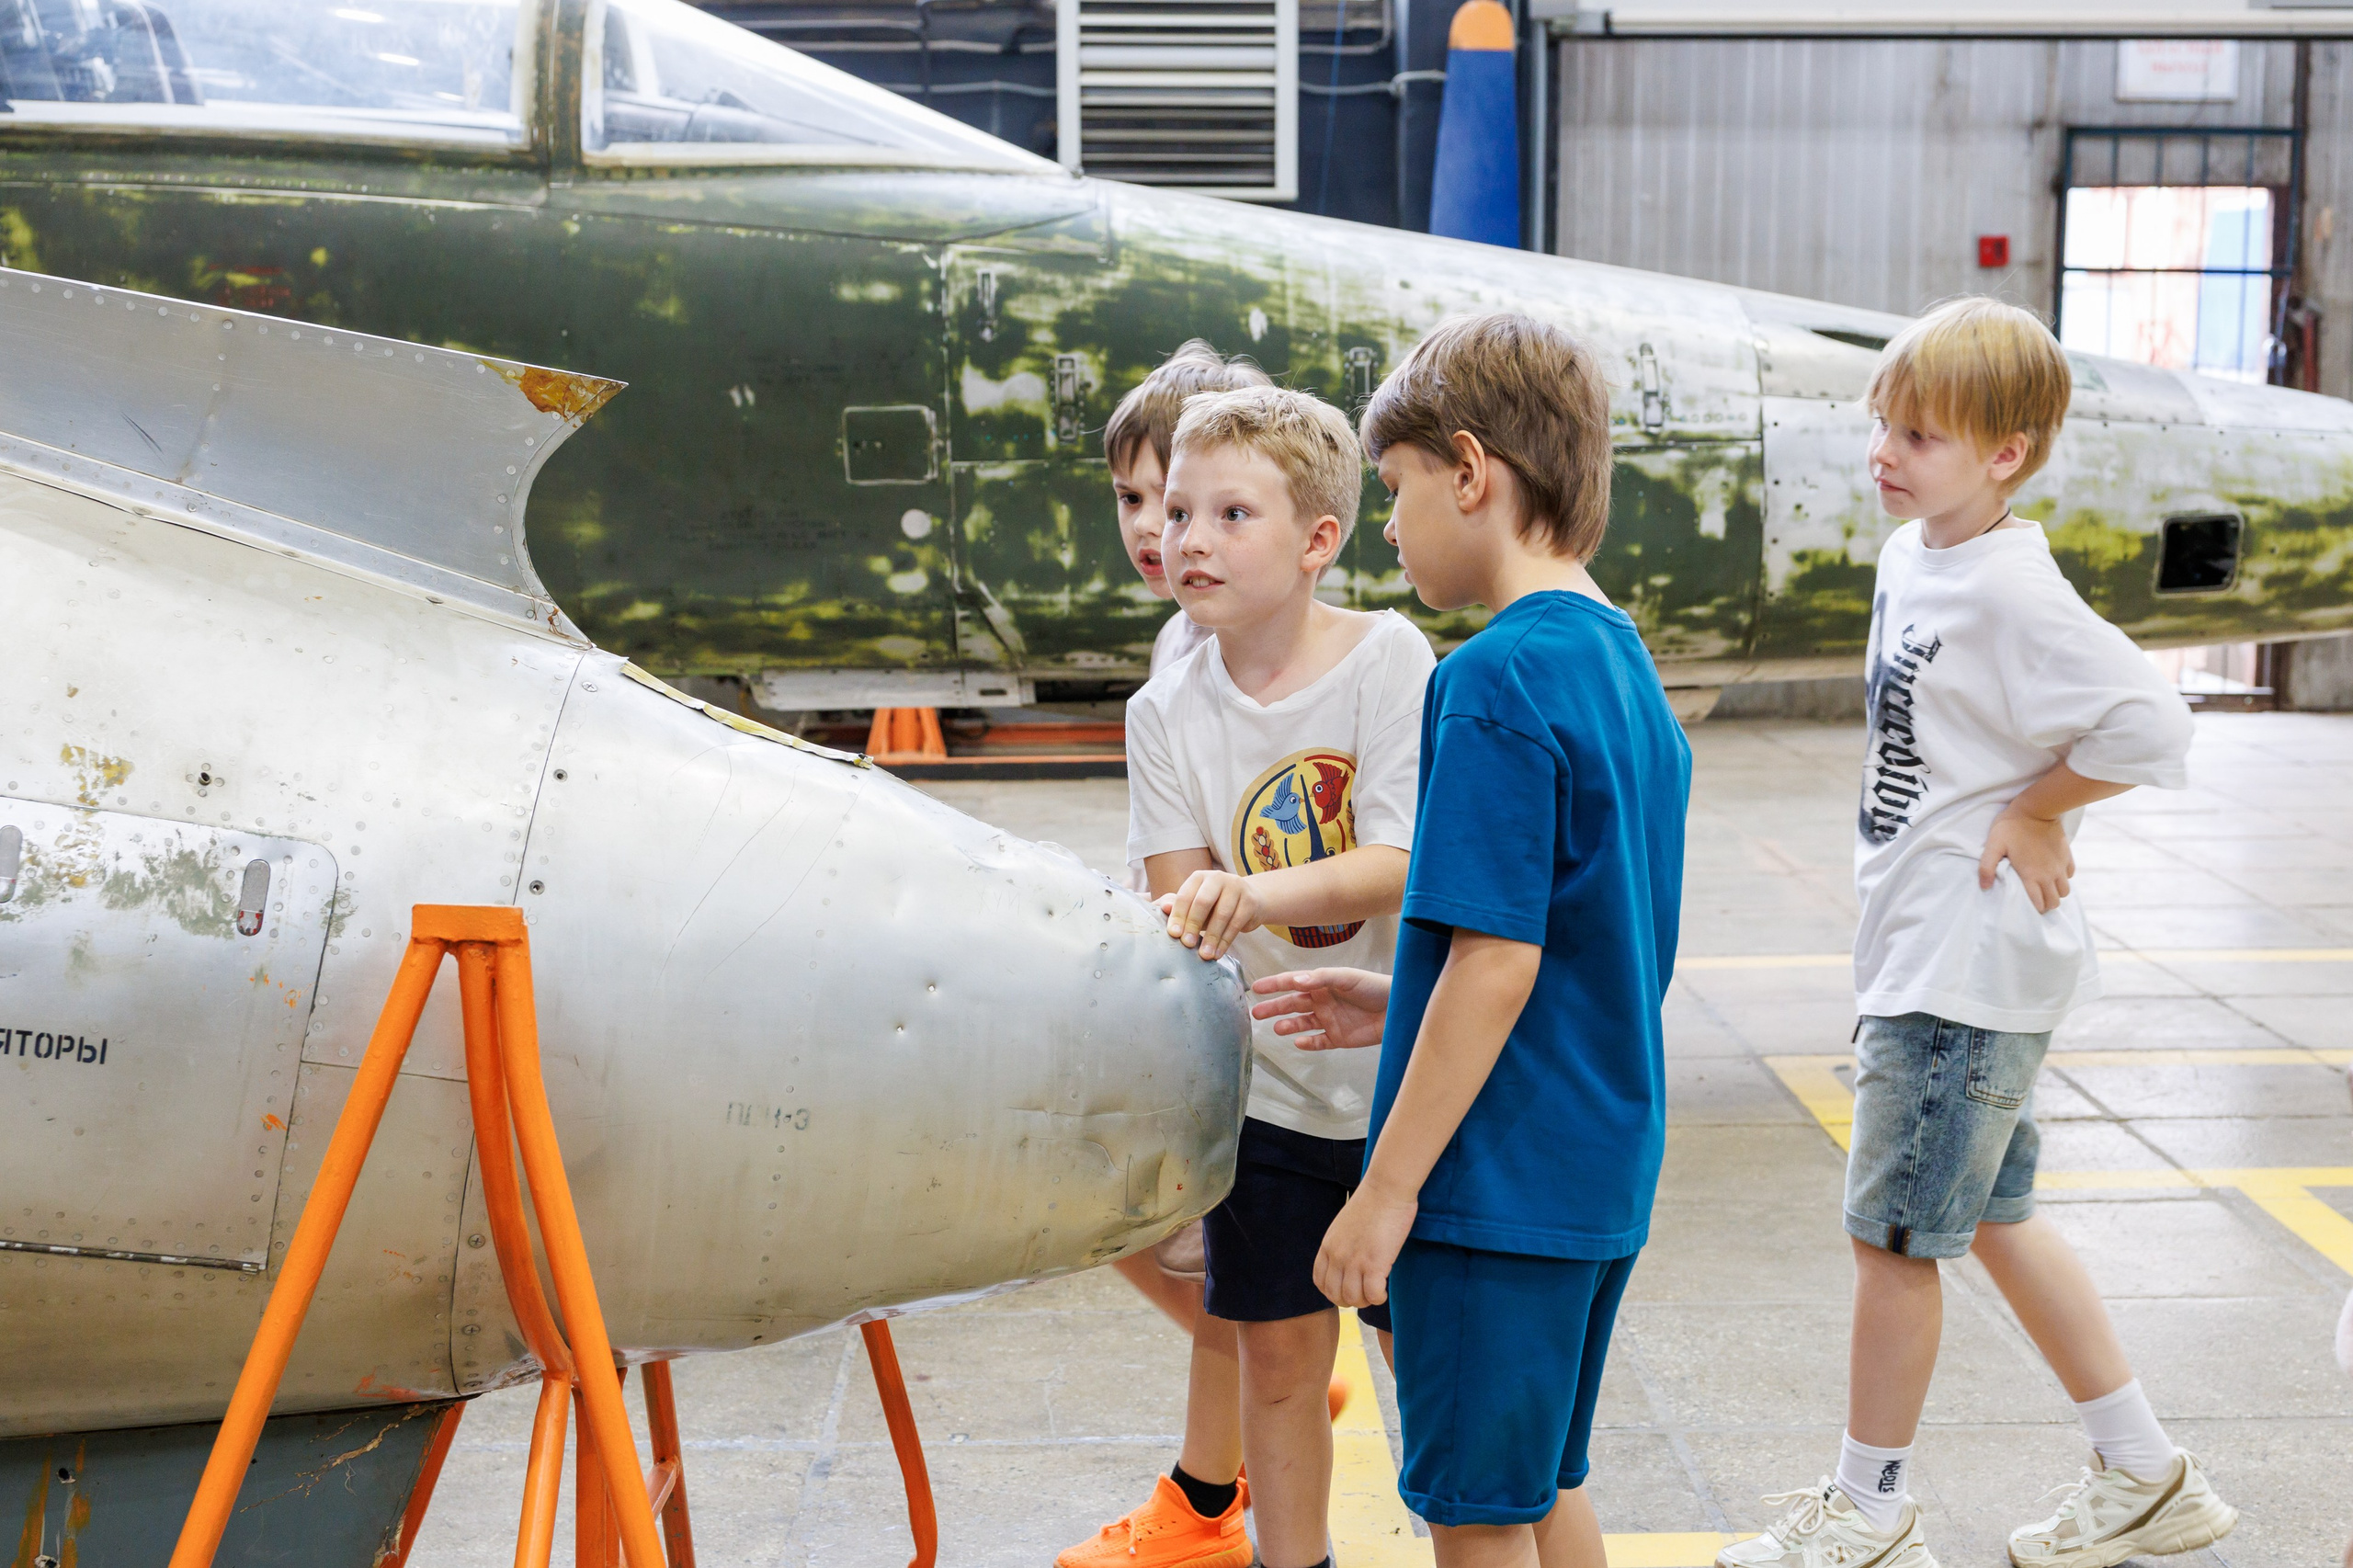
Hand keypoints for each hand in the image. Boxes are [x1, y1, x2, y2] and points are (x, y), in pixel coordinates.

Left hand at [1157, 869, 1261, 960]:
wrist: (1250, 900)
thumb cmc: (1215, 905)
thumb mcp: (1196, 905)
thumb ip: (1179, 907)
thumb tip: (1162, 908)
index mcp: (1199, 877)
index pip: (1185, 896)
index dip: (1178, 915)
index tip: (1174, 934)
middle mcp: (1217, 878)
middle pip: (1203, 902)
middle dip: (1193, 925)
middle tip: (1187, 944)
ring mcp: (1236, 887)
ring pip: (1222, 914)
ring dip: (1212, 937)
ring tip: (1205, 955)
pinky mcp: (1250, 901)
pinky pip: (1236, 923)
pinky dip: (1226, 941)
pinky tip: (1218, 953)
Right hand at [1249, 968, 1390, 1050]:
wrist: (1398, 1009)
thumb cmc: (1373, 986)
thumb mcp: (1347, 977)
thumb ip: (1321, 978)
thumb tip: (1296, 981)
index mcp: (1322, 983)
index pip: (1293, 982)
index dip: (1274, 984)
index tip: (1255, 988)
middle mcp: (1323, 1001)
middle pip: (1293, 1004)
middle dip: (1274, 1007)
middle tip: (1256, 1014)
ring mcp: (1330, 1020)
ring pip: (1302, 1023)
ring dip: (1288, 1025)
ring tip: (1277, 1029)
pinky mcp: (1339, 1038)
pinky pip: (1319, 1041)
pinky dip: (1308, 1043)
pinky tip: (1299, 1042)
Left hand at [1314, 1180, 1416, 1308]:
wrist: (1386, 1189)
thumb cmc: (1372, 1203)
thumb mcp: (1344, 1226)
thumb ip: (1342, 1245)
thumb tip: (1349, 1263)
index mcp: (1328, 1246)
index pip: (1320, 1282)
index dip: (1333, 1293)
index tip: (1347, 1291)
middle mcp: (1337, 1256)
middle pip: (1335, 1295)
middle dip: (1350, 1300)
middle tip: (1364, 1294)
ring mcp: (1354, 1262)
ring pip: (1353, 1298)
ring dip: (1365, 1301)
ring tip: (1375, 1292)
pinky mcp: (1374, 1264)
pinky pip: (1372, 1295)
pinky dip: (1378, 1298)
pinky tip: (1384, 1290)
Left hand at [1980, 806, 2074, 913]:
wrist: (2037, 808)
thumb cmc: (2011, 826)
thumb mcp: (1993, 845)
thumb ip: (1986, 868)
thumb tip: (1984, 887)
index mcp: (2032, 876)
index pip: (2040, 904)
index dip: (2035, 909)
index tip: (2028, 908)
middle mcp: (2049, 874)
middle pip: (2055, 902)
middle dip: (2047, 904)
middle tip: (2036, 900)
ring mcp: (2060, 866)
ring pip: (2065, 891)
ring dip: (2056, 893)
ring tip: (2045, 888)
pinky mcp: (2067, 856)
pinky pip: (2070, 875)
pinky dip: (2063, 878)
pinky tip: (2052, 873)